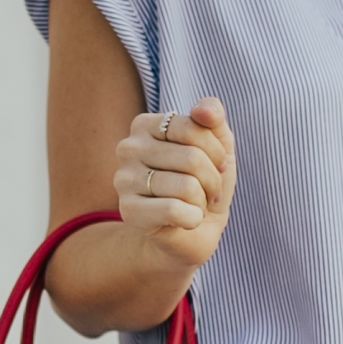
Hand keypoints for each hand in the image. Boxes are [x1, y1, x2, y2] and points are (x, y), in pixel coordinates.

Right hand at [113, 98, 235, 270]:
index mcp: (145, 125)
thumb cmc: (203, 184)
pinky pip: (175, 210)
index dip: (217, 152)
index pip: (193, 126)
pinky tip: (186, 220)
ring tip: (194, 204)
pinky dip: (193, 219)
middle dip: (212, 180)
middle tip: (207, 191)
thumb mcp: (218, 145)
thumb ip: (213, 117)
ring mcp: (124, 180)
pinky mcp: (128, 211)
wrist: (192, 233)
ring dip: (202, 201)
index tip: (217, 165)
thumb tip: (204, 110)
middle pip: (192, 157)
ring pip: (187, 186)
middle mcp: (127, 148)